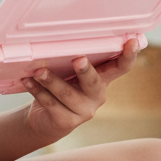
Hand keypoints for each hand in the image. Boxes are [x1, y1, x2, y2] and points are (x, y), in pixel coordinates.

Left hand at [20, 38, 139, 145]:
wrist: (45, 119)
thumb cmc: (60, 88)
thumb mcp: (69, 74)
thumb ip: (70, 60)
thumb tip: (56, 39)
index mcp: (102, 79)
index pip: (121, 67)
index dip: (129, 56)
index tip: (132, 41)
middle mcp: (97, 96)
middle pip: (94, 82)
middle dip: (86, 70)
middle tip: (78, 59)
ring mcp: (84, 111)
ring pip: (67, 94)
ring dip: (51, 81)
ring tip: (38, 71)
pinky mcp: (67, 122)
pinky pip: (51, 104)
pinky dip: (38, 91)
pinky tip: (28, 81)